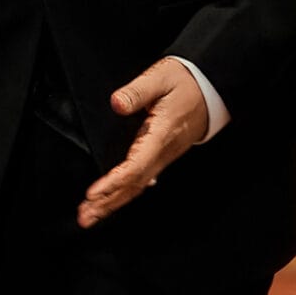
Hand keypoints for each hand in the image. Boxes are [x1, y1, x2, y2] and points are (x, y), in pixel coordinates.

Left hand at [78, 59, 210, 227]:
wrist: (211, 91)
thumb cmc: (186, 84)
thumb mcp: (161, 78)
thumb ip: (137, 91)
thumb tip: (117, 103)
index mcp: (160, 135)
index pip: (135, 166)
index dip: (113, 182)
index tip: (93, 193)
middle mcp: (162, 152)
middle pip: (133, 184)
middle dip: (108, 203)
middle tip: (84, 217)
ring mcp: (164, 157)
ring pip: (137, 186)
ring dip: (114, 202)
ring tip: (92, 215)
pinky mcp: (162, 156)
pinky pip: (143, 180)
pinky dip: (125, 193)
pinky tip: (115, 202)